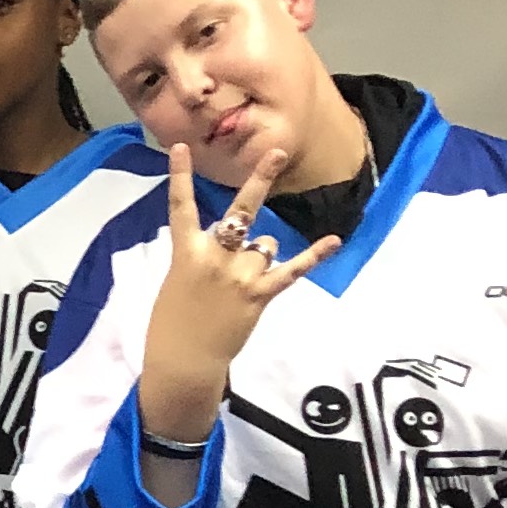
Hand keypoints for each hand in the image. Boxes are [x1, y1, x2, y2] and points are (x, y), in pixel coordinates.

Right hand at [135, 132, 338, 439]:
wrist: (183, 361)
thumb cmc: (173, 323)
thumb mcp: (177, 281)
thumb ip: (204, 257)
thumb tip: (244, 243)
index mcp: (186, 253)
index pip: (180, 207)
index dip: (179, 175)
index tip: (179, 147)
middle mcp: (215, 258)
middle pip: (240, 211)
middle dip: (260, 179)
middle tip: (277, 152)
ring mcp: (239, 276)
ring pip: (264, 244)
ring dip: (260, 253)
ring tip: (241, 281)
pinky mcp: (258, 295)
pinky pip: (290, 271)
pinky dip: (313, 256)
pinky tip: (333, 241)